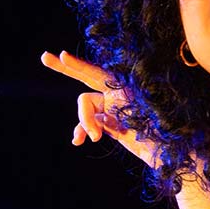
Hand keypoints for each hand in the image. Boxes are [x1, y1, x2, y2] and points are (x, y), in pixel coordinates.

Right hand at [42, 49, 161, 169]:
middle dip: (65, 69)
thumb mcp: (137, 121)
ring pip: (85, 110)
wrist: (164, 153)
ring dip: (84, 122)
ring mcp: (110, 108)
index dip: (78, 66)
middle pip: (85, 80)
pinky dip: (82, 130)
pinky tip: (79, 141)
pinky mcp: (107, 124)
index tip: (62, 55)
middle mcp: (115, 94)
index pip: (96, 73)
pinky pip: (87, 124)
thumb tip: (92, 120)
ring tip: (93, 137)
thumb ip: (110, 118)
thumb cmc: (158, 133)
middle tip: (44, 57)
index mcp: (124, 88)